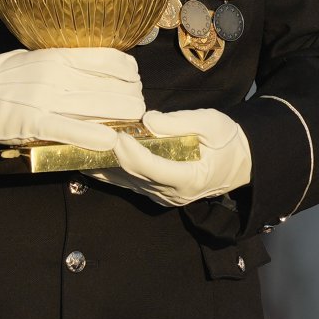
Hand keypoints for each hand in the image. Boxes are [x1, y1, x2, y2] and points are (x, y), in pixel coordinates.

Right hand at [0, 48, 142, 150]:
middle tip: (137, 106)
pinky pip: (69, 129)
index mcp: (60, 55)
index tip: (135, 81)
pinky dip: (92, 135)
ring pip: (96, 107)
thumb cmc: (9, 75)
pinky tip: (110, 140)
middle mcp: (57, 74)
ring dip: (120, 116)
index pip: (108, 60)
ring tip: (133, 121)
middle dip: (130, 98)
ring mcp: (46, 98)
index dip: (129, 73)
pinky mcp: (34, 122)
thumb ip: (70, 62)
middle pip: (109, 86)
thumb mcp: (42, 58)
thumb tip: (104, 68)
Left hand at [86, 108, 252, 206]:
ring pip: (127, 184)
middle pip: (134, 176)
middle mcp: (173, 194)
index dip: (132, 154)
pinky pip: (130, 185)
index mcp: (189, 178)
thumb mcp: (212, 122)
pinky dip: (111, 174)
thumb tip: (147, 121)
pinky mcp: (157, 195)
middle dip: (110, 158)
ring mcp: (164, 198)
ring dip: (103, 169)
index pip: (152, 168)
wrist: (240, 162)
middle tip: (87, 141)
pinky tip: (91, 165)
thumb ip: (180, 122)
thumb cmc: (227, 140)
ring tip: (78, 155)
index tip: (117, 136)